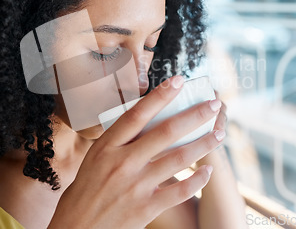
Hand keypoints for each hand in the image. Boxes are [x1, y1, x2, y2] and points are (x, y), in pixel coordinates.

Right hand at [48, 76, 222, 228]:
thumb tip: (144, 122)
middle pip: (165, 132)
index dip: (160, 95)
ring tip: (219, 134)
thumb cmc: (85, 191)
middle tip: (213, 104)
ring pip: (178, 158)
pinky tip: (207, 170)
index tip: (179, 80)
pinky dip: (197, 180)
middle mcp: (122, 163)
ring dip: (203, 144)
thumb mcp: (95, 159)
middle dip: (194, 116)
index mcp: (106, 147)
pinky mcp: (146, 207)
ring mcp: (136, 186)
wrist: (76, 228)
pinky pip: (180, 190)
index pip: (137, 114)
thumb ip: (117, 142)